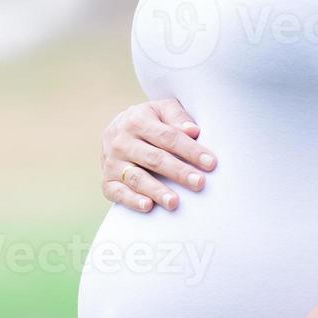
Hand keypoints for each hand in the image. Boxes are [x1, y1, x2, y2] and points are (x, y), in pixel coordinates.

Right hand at [100, 99, 215, 212]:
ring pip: (137, 178)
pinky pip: (118, 192)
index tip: (210, 163)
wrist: (115, 131)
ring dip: (156, 190)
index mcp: (137, 120)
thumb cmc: (149, 121)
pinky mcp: (107, 181)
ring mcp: (112, 162)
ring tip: (174, 202)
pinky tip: (148, 206)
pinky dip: (132, 200)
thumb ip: (177, 117)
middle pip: (154, 158)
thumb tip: (193, 131)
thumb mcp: (161, 110)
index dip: (190, 150)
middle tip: (199, 183)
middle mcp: (122, 141)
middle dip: (178, 172)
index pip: (168, 137)